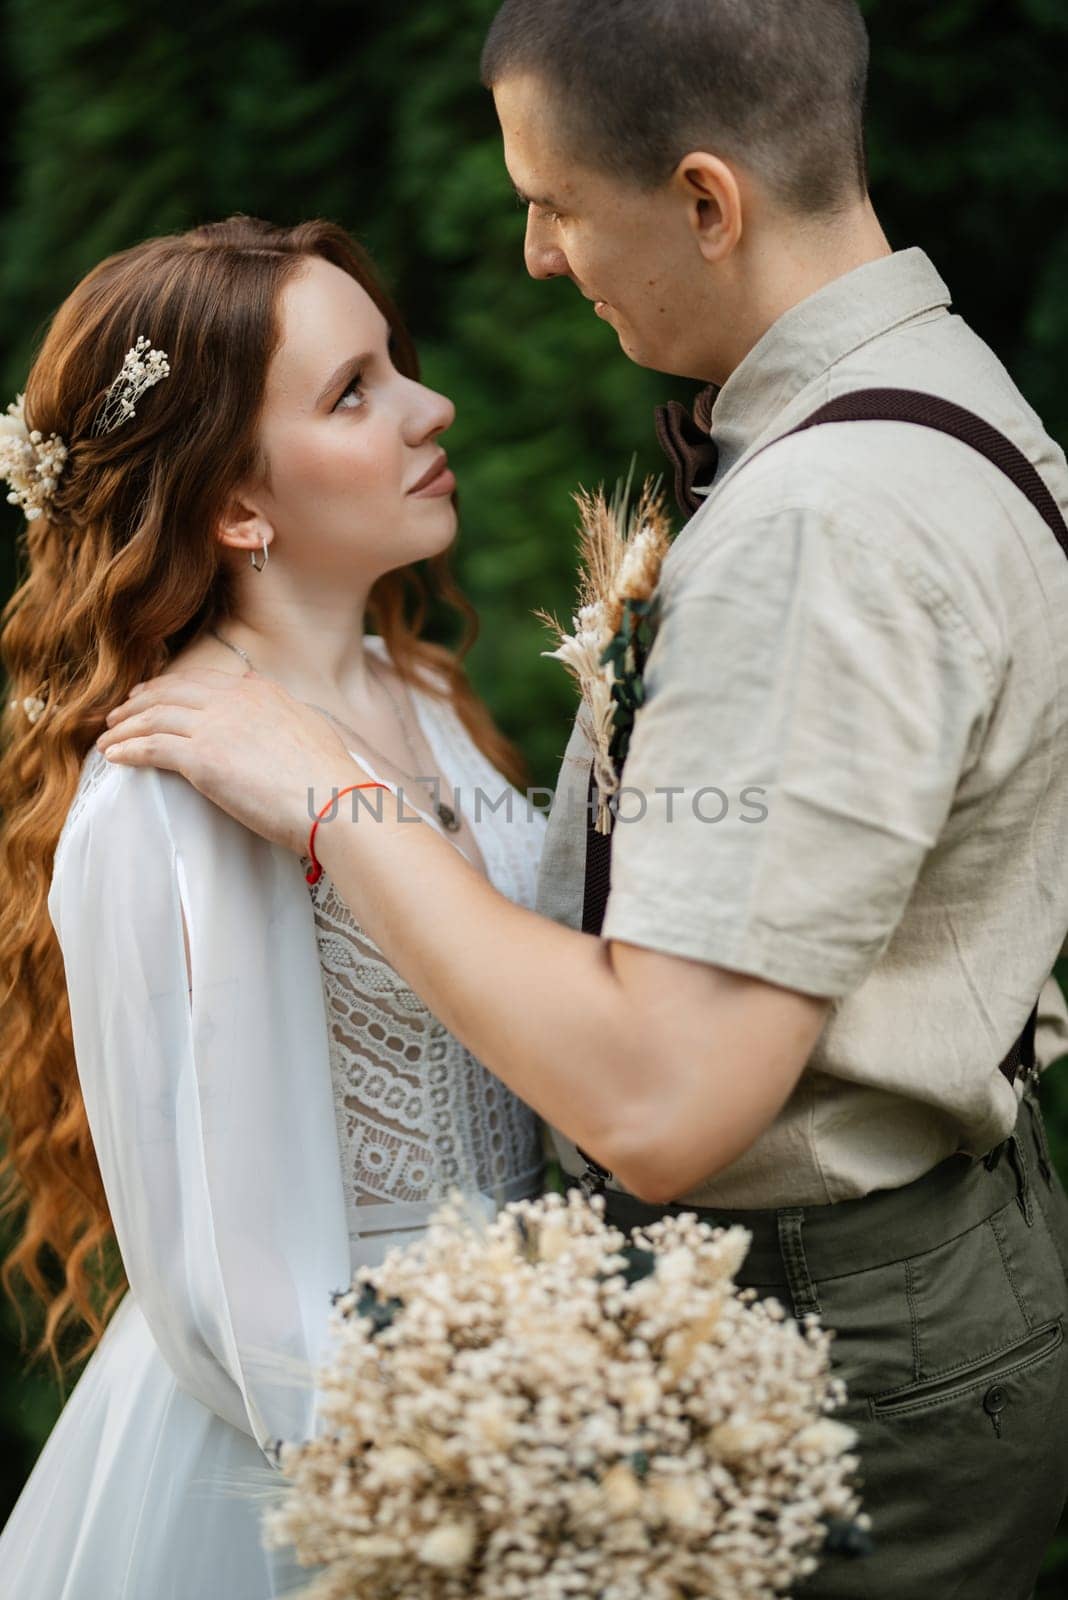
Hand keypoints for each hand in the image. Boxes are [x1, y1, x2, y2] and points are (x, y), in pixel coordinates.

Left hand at [96, 666, 373, 856]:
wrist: (333, 801)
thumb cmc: (329, 777)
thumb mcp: (308, 727)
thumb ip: (281, 711)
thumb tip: (266, 701)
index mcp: (259, 691)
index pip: (201, 681)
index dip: (169, 686)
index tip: (150, 695)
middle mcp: (233, 700)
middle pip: (170, 692)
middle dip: (138, 702)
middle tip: (118, 714)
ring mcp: (215, 726)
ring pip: (154, 718)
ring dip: (124, 727)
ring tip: (107, 738)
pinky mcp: (202, 758)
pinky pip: (151, 747)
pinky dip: (127, 749)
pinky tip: (113, 757)